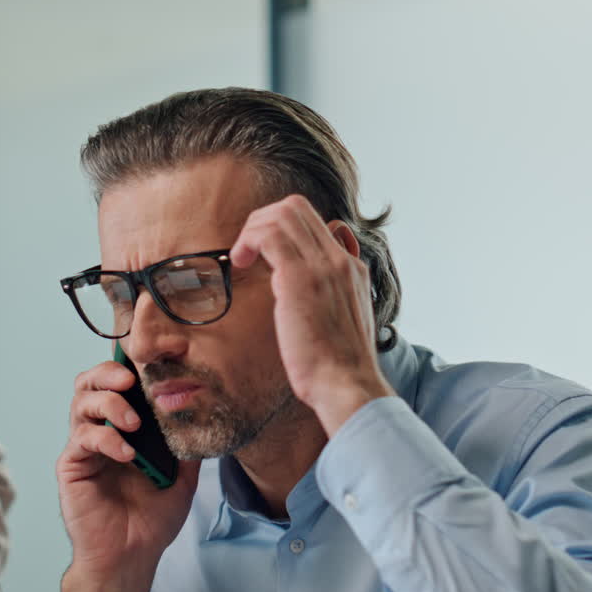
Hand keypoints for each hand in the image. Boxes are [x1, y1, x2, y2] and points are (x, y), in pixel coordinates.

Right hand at [55, 361, 201, 591]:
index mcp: (122, 428)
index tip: (151, 358)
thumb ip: (186, 443)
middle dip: (108, 373)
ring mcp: (83, 448)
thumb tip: (202, 411)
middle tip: (130, 378)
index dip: (128, 366)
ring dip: (108, 404)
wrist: (131, 557)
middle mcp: (99, 431)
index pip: (117, 384)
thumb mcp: (182, 476)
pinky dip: (105, 439)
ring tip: (132, 422)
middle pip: (90, 383)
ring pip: (81, 403)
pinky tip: (125, 453)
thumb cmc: (151, 519)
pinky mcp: (72, 466)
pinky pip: (82, 439)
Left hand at [230, 194, 393, 434]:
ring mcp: (322, 265)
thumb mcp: (343, 320)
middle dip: (262, 220)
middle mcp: (340, 259)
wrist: (346, 384)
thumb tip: (309, 281)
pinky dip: (248, 240)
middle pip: (297, 207)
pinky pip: (268, 235)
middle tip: (247, 250)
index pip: (315, 221)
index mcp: (351, 267)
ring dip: (252, 228)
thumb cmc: (337, 363)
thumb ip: (332, 293)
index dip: (282, 229)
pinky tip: (240, 262)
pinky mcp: (299, 278)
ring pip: (282, 214)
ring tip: (241, 257)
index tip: (264, 254)